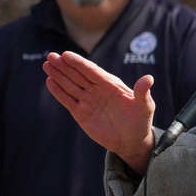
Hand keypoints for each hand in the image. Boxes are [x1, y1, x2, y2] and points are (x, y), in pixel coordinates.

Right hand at [43, 51, 155, 173]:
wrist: (131, 141)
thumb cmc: (140, 121)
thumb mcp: (145, 107)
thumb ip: (143, 93)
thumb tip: (149, 78)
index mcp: (111, 85)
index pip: (92, 71)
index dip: (79, 63)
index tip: (66, 55)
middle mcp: (98, 90)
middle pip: (78, 75)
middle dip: (65, 66)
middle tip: (51, 56)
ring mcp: (88, 101)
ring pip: (70, 85)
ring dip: (58, 75)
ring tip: (47, 64)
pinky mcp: (81, 113)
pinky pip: (68, 100)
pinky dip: (59, 91)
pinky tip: (50, 81)